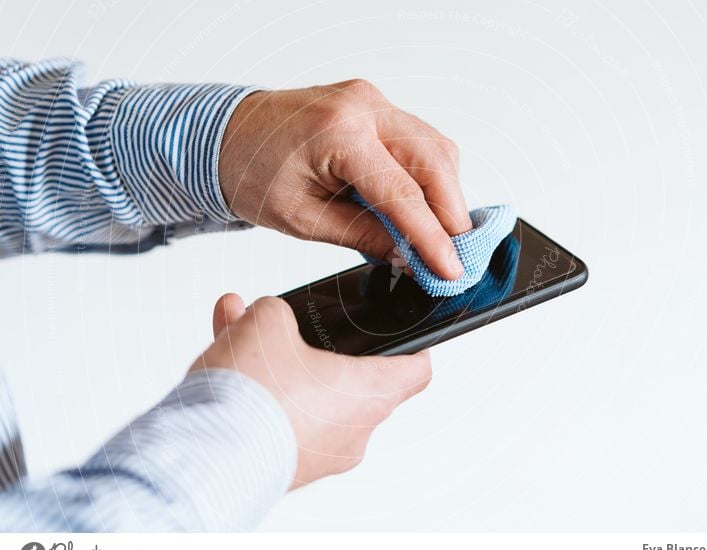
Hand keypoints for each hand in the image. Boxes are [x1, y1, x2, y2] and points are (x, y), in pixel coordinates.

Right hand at [189, 293, 431, 487]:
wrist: (204, 457)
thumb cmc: (252, 396)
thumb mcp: (267, 323)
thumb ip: (275, 311)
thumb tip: (268, 317)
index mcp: (368, 394)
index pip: (416, 372)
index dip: (415, 348)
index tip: (406, 334)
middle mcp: (353, 433)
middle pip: (352, 382)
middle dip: (318, 349)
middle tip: (291, 329)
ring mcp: (320, 457)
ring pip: (308, 399)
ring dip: (280, 368)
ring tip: (239, 336)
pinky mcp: (286, 470)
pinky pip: (282, 424)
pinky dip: (262, 398)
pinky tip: (224, 370)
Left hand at [218, 79, 471, 279]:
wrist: (226, 135)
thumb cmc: (252, 172)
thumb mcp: (303, 219)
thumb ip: (362, 236)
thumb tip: (409, 256)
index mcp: (338, 133)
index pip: (403, 193)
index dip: (433, 236)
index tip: (452, 268)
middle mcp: (363, 107)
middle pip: (434, 161)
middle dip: (452, 212)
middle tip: (457, 253)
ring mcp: (371, 100)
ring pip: (435, 147)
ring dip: (445, 193)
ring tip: (440, 234)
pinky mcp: (374, 106)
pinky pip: (420, 139)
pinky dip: (430, 175)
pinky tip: (423, 205)